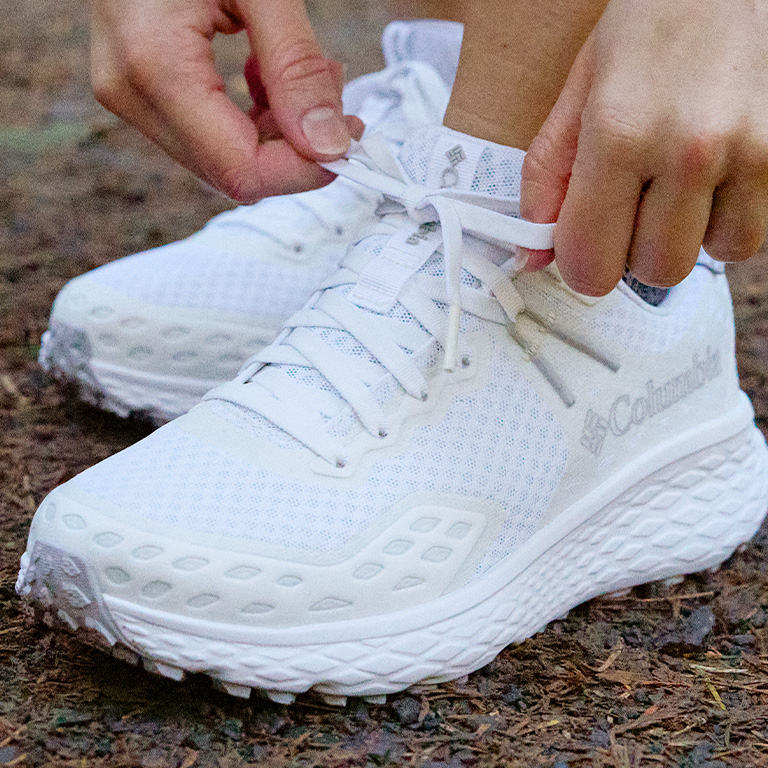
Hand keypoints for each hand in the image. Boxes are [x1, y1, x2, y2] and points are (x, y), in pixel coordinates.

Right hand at [91, 0, 362, 201]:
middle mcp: (131, 93)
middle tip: (334, 92)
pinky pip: (210, 132)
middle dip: (296, 146)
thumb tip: (329, 146)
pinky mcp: (142, 88)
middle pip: (233, 172)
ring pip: (224, 157)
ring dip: (279, 129)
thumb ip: (296, 66)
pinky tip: (270, 72)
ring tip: (310, 71)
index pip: (241, 170)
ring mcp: (131, 93)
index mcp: (153, 65)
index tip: (349, 137)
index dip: (303, 170)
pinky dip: (254, 115)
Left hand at [520, 0, 767, 294]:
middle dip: (635, 249)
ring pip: (706, 257)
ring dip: (686, 234)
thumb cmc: (652, 24)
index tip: (586, 243)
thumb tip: (532, 256)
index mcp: (620, 134)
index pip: (591, 264)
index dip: (583, 263)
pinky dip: (726, 219)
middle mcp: (689, 150)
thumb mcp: (579, 93)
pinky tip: (715, 177)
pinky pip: (748, 234)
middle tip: (634, 202)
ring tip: (679, 182)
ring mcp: (750, 153)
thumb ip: (547, 181)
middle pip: (653, 271)